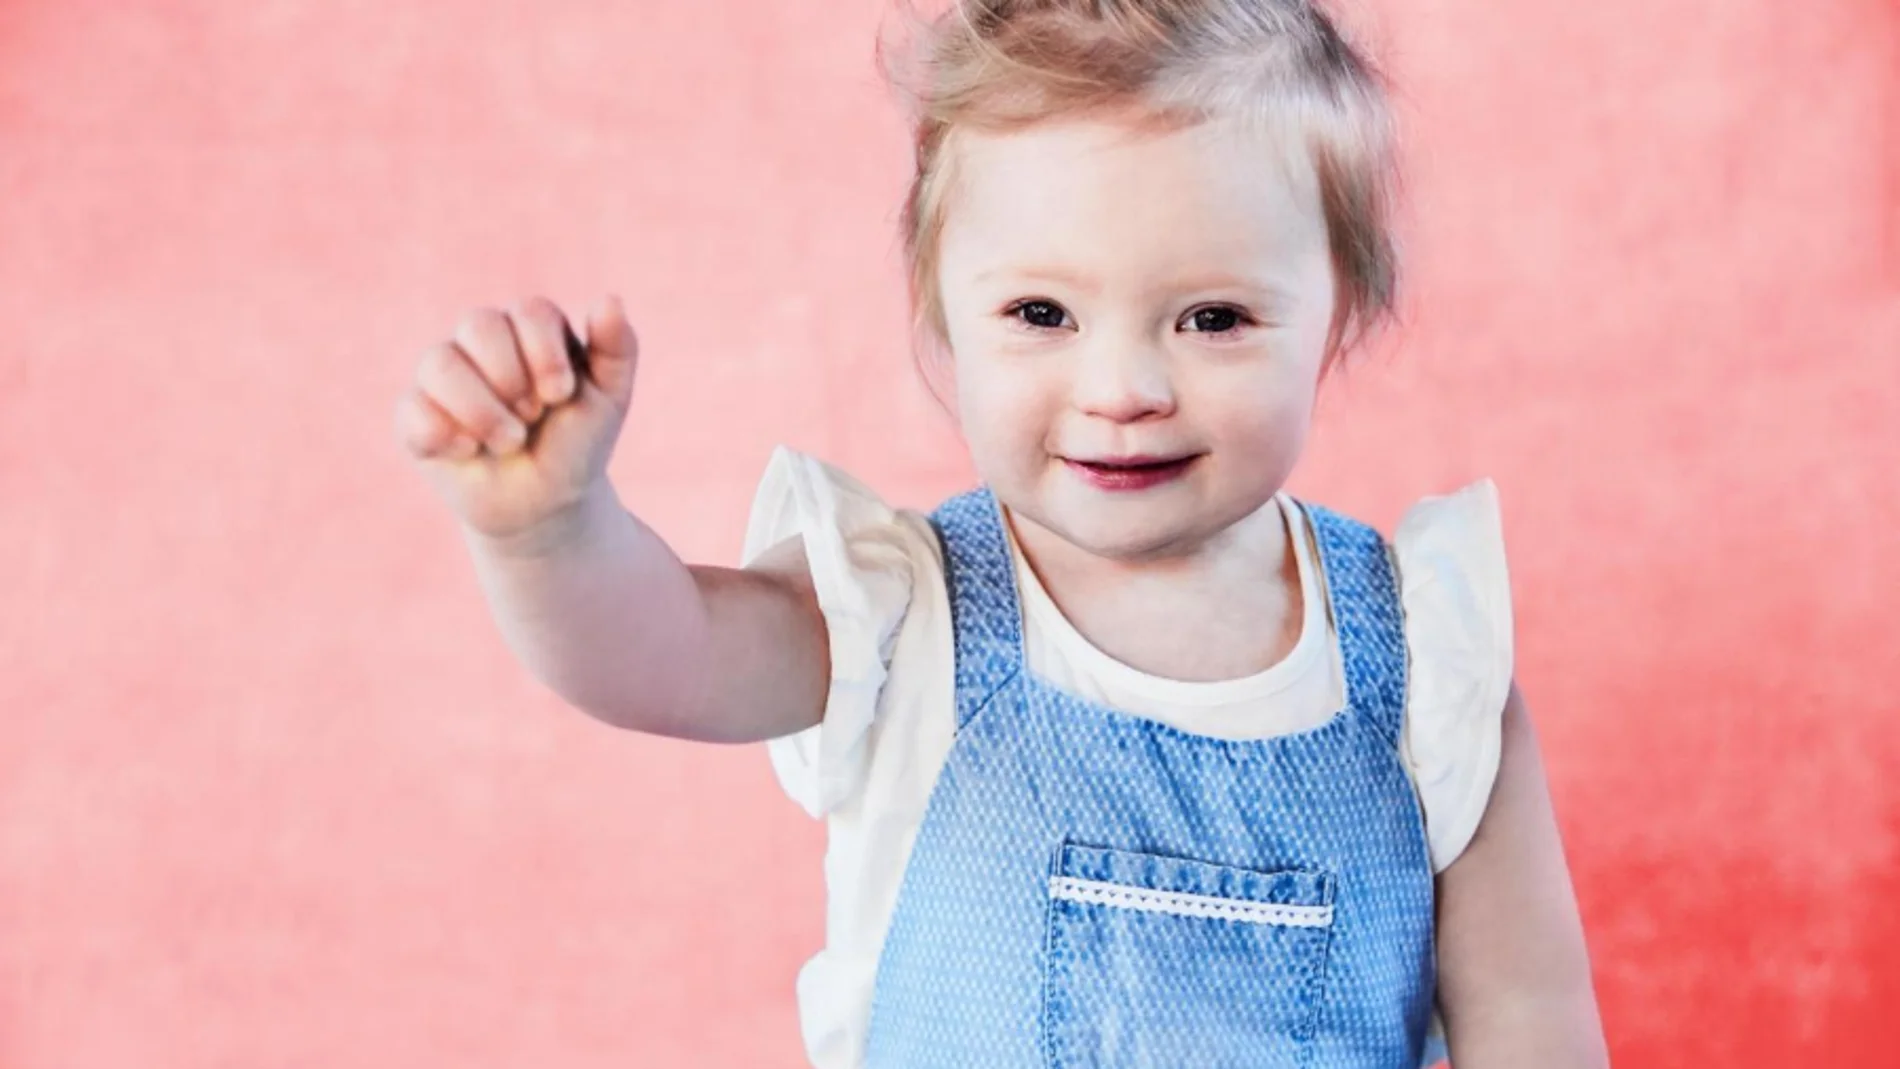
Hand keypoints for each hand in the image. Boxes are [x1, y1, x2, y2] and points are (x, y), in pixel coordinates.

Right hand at [394, 294, 638, 541]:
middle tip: (532, 415)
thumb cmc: (577, 444)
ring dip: (480, 409)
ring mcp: (445, 376)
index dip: (544, 353)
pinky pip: (411, 409)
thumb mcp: (609, 400)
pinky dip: (445, 435)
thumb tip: (610, 299)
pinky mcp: (416, 416)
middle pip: (478, 323)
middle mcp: (482, 342)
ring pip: (438, 362)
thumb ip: (617, 349)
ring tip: (509, 442)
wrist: (545, 504)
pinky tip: (469, 452)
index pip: (529, 311)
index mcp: (531, 329)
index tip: (560, 394)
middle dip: (510, 378)